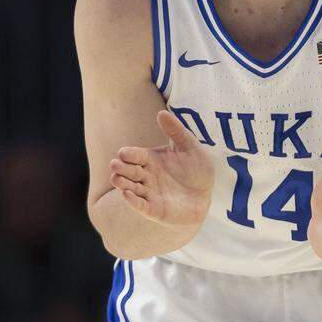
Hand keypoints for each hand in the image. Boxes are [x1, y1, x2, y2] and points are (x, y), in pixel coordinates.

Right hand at [108, 110, 213, 239]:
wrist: (206, 196)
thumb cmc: (197, 170)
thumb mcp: (190, 148)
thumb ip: (177, 131)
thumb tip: (162, 113)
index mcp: (150, 159)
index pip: (134, 155)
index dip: (128, 154)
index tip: (124, 153)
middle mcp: (145, 176)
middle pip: (128, 171)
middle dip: (121, 168)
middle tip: (115, 164)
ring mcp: (148, 193)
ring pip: (130, 188)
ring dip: (122, 184)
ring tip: (116, 178)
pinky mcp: (154, 209)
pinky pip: (140, 205)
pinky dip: (132, 201)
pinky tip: (126, 194)